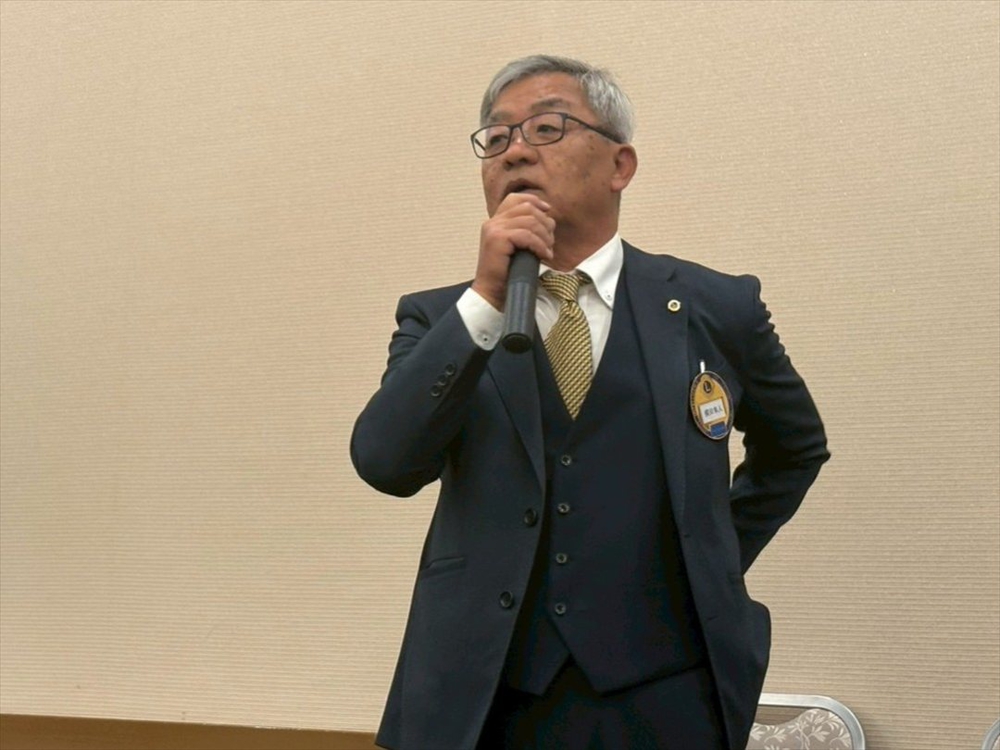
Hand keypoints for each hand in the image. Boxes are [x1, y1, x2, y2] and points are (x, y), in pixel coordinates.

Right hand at [472, 193, 554, 309]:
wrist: (491, 292)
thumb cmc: (507, 273)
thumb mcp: (518, 247)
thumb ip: (526, 231)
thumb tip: (550, 220)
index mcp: (496, 221)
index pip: (515, 198)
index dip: (534, 200)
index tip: (548, 211)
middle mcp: (493, 222)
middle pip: (527, 208)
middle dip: (544, 223)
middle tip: (550, 242)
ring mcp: (494, 229)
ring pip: (529, 221)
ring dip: (544, 236)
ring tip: (547, 250)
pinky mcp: (498, 239)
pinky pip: (527, 235)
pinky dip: (539, 245)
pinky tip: (543, 255)